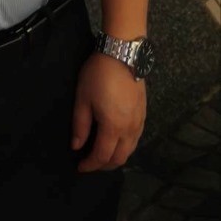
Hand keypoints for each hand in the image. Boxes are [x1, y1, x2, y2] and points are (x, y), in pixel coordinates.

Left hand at [71, 52, 145, 172]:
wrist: (122, 53)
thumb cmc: (98, 74)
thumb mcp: (83, 98)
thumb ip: (80, 125)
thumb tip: (77, 146)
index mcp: (113, 127)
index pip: (102, 156)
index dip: (90, 165)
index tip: (79, 167)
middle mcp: (130, 129)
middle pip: (120, 158)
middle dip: (104, 166)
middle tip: (91, 164)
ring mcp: (140, 121)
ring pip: (131, 150)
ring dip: (117, 157)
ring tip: (103, 155)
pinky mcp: (144, 113)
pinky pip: (136, 138)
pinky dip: (126, 146)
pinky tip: (117, 141)